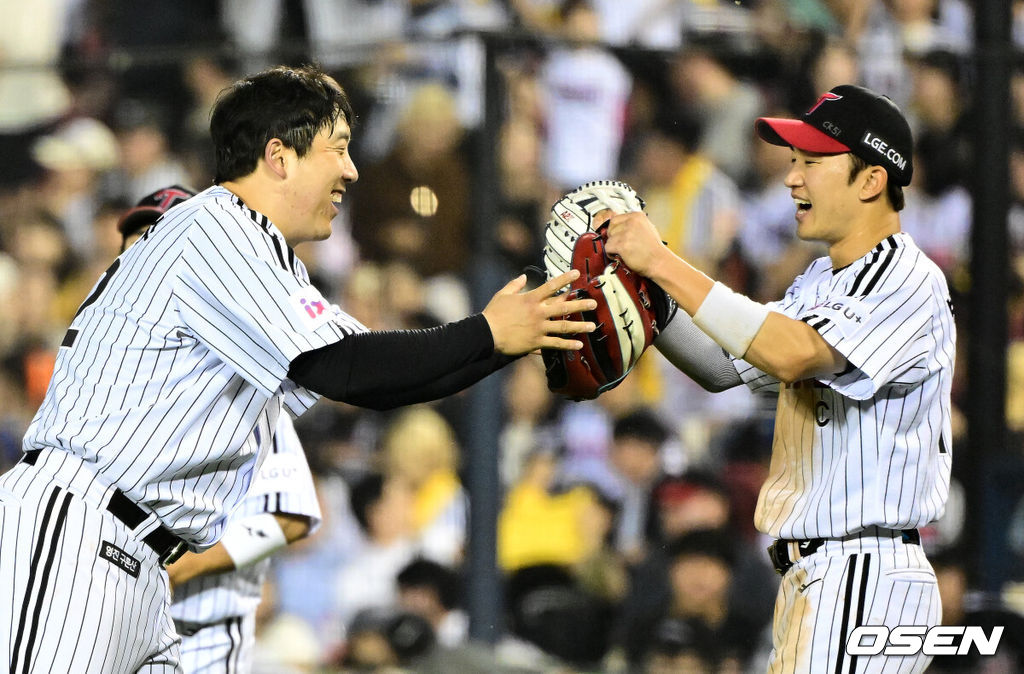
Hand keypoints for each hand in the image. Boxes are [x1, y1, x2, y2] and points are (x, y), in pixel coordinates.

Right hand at [482, 270, 596, 354]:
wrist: (487, 334)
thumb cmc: (493, 313)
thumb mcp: (503, 294)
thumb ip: (515, 284)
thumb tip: (524, 276)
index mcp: (530, 299)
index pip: (551, 286)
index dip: (565, 278)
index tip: (577, 273)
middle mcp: (538, 313)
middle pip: (563, 307)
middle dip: (580, 305)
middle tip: (594, 304)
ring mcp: (538, 328)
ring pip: (563, 326)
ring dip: (579, 326)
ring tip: (592, 326)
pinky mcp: (536, 342)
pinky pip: (555, 343)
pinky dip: (567, 344)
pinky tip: (579, 345)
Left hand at [603, 210, 669, 277]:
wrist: (659, 261)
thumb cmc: (653, 248)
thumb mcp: (646, 228)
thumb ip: (632, 224)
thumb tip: (617, 221)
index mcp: (637, 216)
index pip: (615, 219)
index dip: (615, 230)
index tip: (618, 236)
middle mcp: (631, 222)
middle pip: (611, 229)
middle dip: (613, 238)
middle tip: (622, 245)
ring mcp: (626, 233)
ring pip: (609, 239)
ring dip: (613, 247)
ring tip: (624, 252)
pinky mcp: (622, 245)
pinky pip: (608, 248)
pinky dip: (611, 254)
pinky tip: (620, 256)